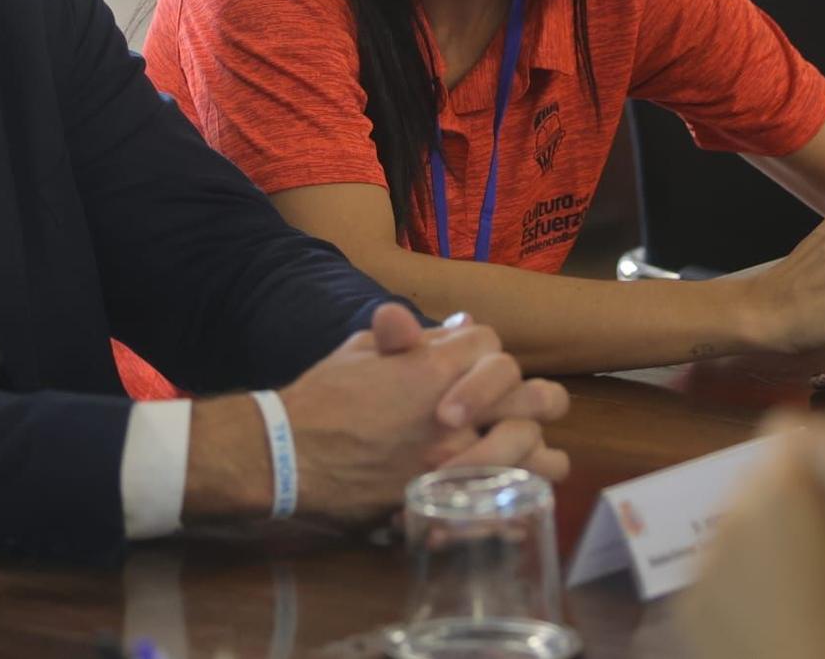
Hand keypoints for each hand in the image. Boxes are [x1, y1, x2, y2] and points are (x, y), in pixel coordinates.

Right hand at [280, 304, 568, 521]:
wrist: (288, 457)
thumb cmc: (322, 398)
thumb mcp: (362, 349)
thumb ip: (413, 335)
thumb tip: (459, 322)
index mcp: (434, 367)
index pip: (491, 346)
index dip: (481, 351)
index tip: (468, 364)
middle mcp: (456, 414)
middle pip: (535, 397)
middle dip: (533, 398)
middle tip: (520, 408)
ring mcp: (455, 460)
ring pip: (537, 453)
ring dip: (536, 449)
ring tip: (526, 452)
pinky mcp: (446, 500)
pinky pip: (506, 501)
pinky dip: (515, 497)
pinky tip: (512, 494)